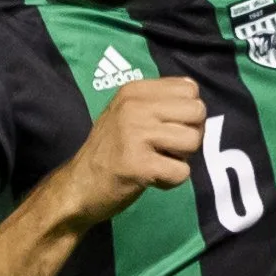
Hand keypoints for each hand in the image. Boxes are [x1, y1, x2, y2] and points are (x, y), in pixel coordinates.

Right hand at [57, 77, 206, 228]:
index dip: (187, 113)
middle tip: (166, 148)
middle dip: (190, 134)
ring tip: (157, 162)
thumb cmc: (109, 151)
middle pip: (197, 112)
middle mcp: (134, 107)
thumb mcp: (128, 113)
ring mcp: (135, 135)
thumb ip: (159, 102)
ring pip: (193, 141)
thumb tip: (196, 97)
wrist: (78, 187)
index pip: (189, 89)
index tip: (167, 128)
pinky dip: (171, 181)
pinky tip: (151, 179)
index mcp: (133, 91)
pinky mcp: (138, 165)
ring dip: (181, 158)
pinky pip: (182, 172)